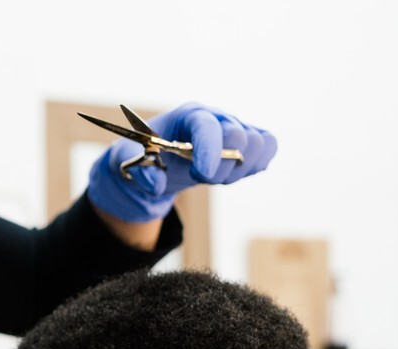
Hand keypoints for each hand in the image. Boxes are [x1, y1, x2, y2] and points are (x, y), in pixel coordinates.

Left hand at [87, 103, 277, 222]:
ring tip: (213, 175)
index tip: (202, 174)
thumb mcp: (128, 162)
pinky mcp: (248, 143)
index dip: (209, 150)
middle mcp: (216, 117)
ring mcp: (235, 128)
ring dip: (238, 170)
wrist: (159, 160)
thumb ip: (140, 172)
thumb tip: (155, 183)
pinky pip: (268, 150)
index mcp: (188, 116)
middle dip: (222, 166)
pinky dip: (254, 166)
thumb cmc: (144, 155)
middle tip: (200, 176)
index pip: (207, 126)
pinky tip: (231, 173)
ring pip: (258, 144)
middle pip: (240, 136)